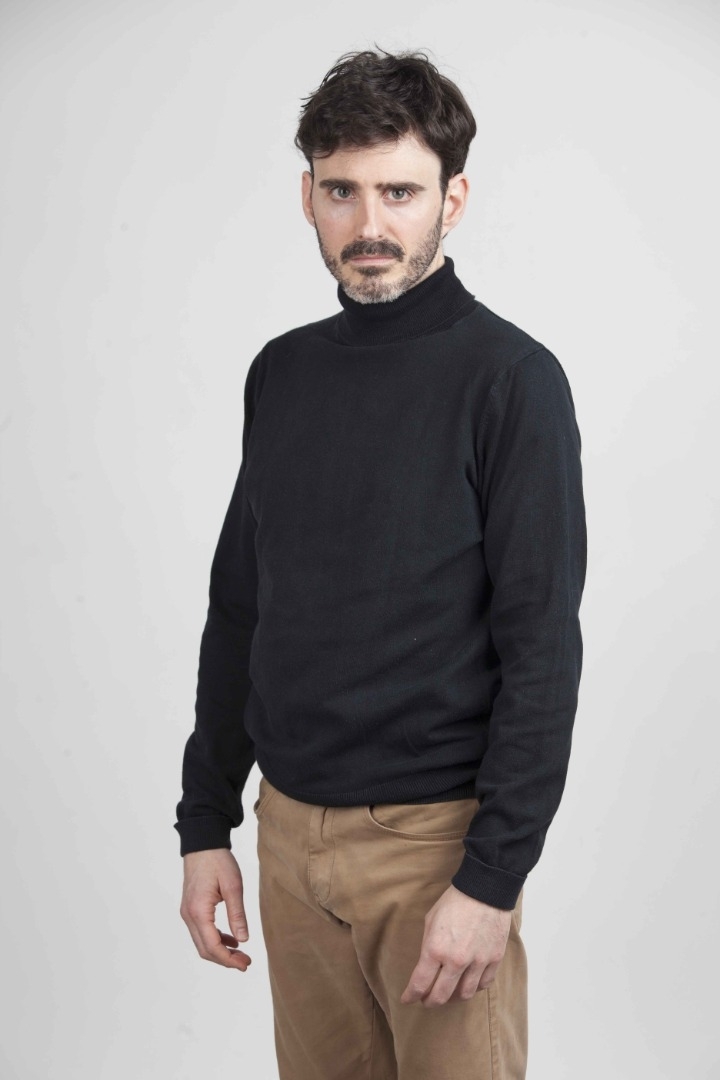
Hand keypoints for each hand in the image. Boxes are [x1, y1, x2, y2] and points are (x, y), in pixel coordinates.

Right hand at [180, 849, 251, 970]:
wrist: (202, 844)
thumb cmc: (218, 861)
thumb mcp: (234, 886)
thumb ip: (237, 914)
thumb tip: (243, 940)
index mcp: (199, 911)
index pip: (212, 946)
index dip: (228, 960)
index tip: (245, 964)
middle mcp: (189, 915)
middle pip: (204, 949)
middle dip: (225, 960)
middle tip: (246, 962)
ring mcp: (187, 913)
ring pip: (202, 943)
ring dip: (220, 951)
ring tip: (241, 954)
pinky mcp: (190, 909)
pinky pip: (201, 932)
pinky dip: (215, 939)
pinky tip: (231, 939)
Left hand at [399, 884, 511, 1007]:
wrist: (484, 890)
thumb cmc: (454, 902)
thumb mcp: (431, 920)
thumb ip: (428, 946)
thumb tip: (427, 966)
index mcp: (435, 949)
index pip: (420, 984)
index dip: (411, 995)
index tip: (407, 999)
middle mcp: (456, 960)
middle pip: (441, 996)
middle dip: (430, 1002)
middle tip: (426, 1001)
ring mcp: (477, 962)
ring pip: (464, 995)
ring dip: (453, 998)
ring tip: (448, 994)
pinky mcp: (494, 959)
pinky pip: (483, 984)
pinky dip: (474, 988)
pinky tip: (467, 984)